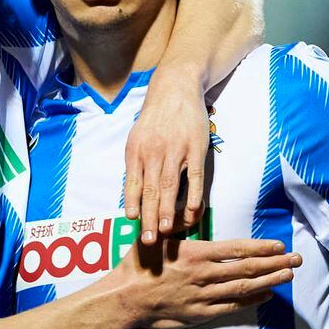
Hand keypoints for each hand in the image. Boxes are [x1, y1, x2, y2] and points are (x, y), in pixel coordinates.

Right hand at [109, 237, 300, 328]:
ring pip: (244, 288)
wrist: (125, 298)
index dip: (261, 248)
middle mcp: (204, 275)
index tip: (279, 245)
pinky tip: (265, 295)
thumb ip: (178, 228)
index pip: (236, 250)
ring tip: (288, 275)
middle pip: (247, 268)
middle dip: (275, 263)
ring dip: (269, 281)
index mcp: (196, 254)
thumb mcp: (157, 239)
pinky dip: (250, 300)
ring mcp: (204, 296)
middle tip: (296, 259)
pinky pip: (231, 306)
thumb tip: (190, 210)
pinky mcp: (201, 313)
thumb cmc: (137, 266)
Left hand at [123, 66, 206, 244]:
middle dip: (149, 217)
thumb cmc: (155, 118)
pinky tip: (191, 211)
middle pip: (151, 191)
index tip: (134, 223)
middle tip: (149, 240)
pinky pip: (194, 177)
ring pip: (170, 186)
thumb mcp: (136, 137)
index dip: (133, 204)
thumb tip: (132, 194)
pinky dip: (193, 195)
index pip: (133, 184)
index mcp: (136, 152)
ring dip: (168, 211)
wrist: (175, 88)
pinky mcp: (196, 148)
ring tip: (166, 231)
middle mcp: (153, 153)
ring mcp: (176, 151)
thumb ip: (135, 164)